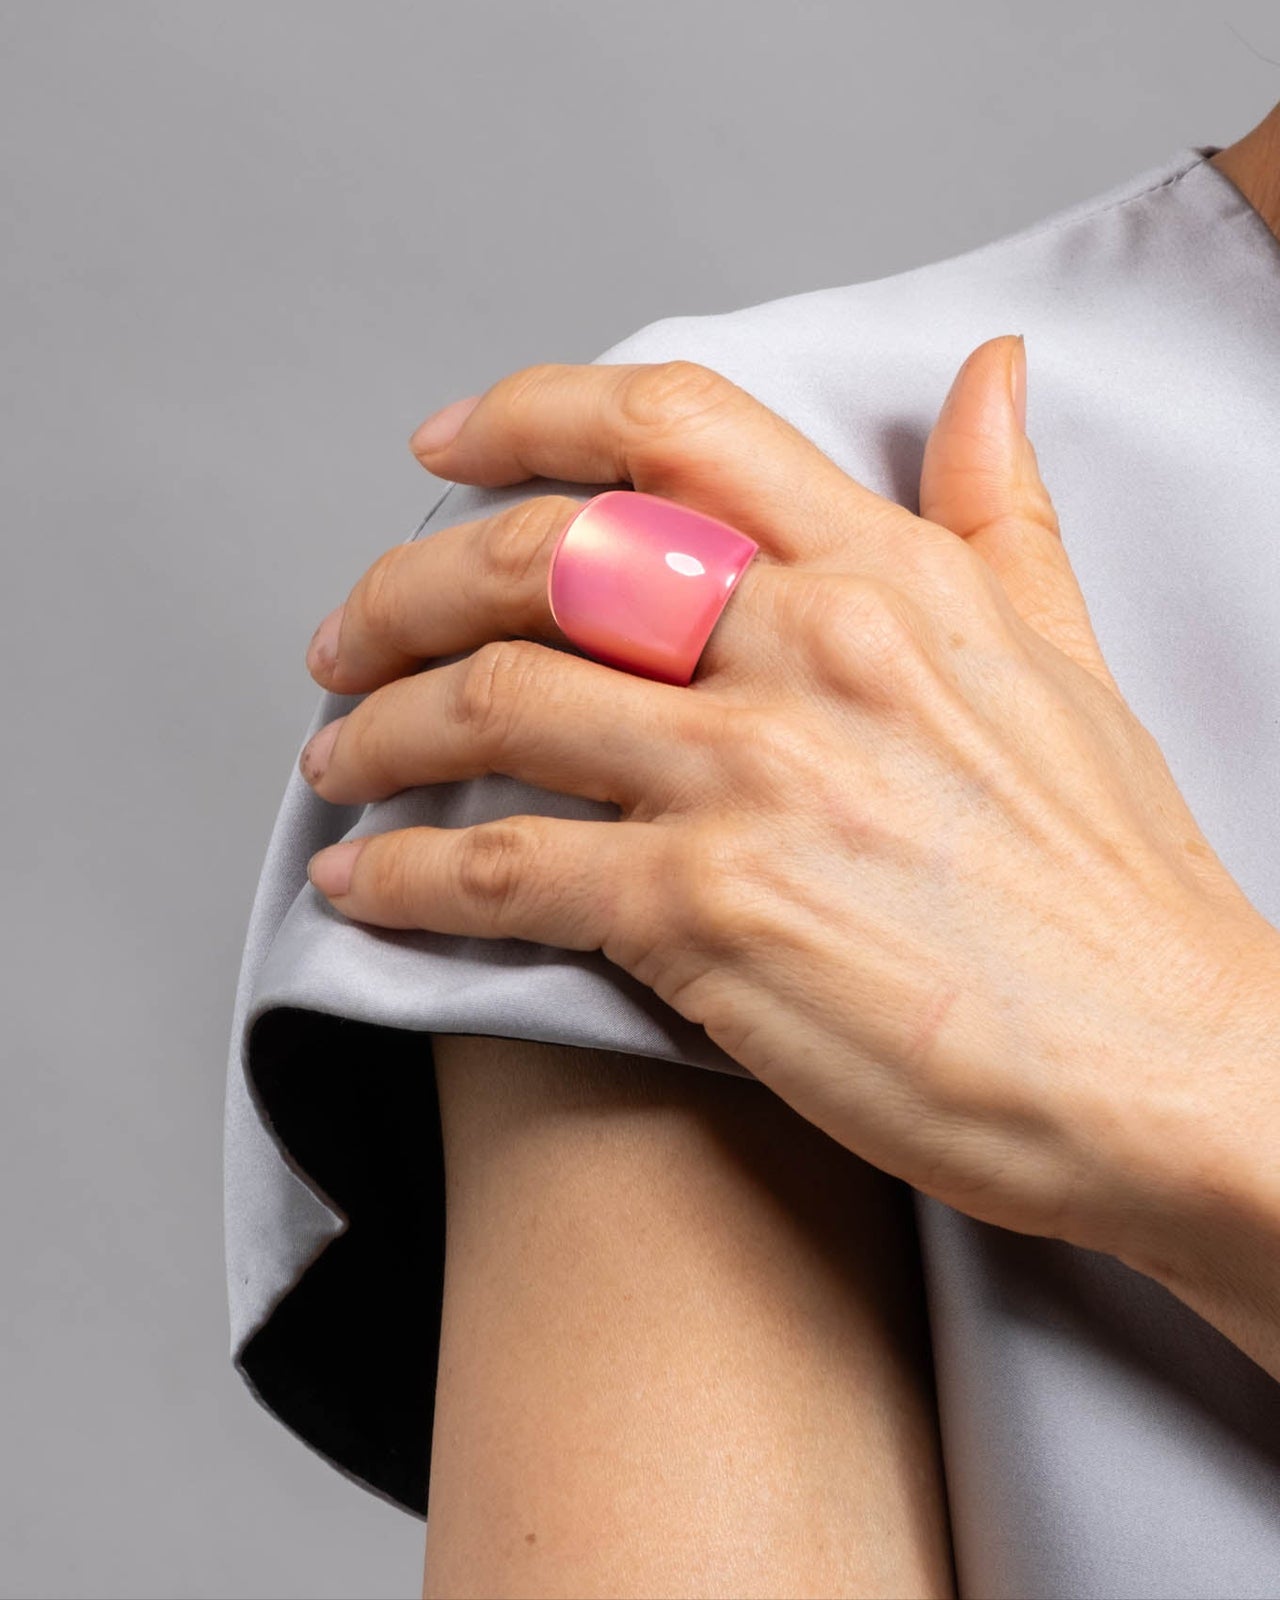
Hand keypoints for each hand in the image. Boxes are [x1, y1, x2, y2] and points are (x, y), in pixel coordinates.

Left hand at [297, 339, 1279, 1280]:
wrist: (1169, 1068)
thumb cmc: (1116, 884)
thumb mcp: (1068, 657)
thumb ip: (1001, 510)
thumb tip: (989, 375)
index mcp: (887, 576)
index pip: (670, 428)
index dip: (527, 413)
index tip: (445, 445)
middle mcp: (806, 650)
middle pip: (536, 559)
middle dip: (402, 589)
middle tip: (347, 637)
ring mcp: (750, 781)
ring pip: (490, 704)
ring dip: (377, 730)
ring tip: (334, 757)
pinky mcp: (707, 918)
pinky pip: (498, 867)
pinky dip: (402, 872)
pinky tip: (360, 881)